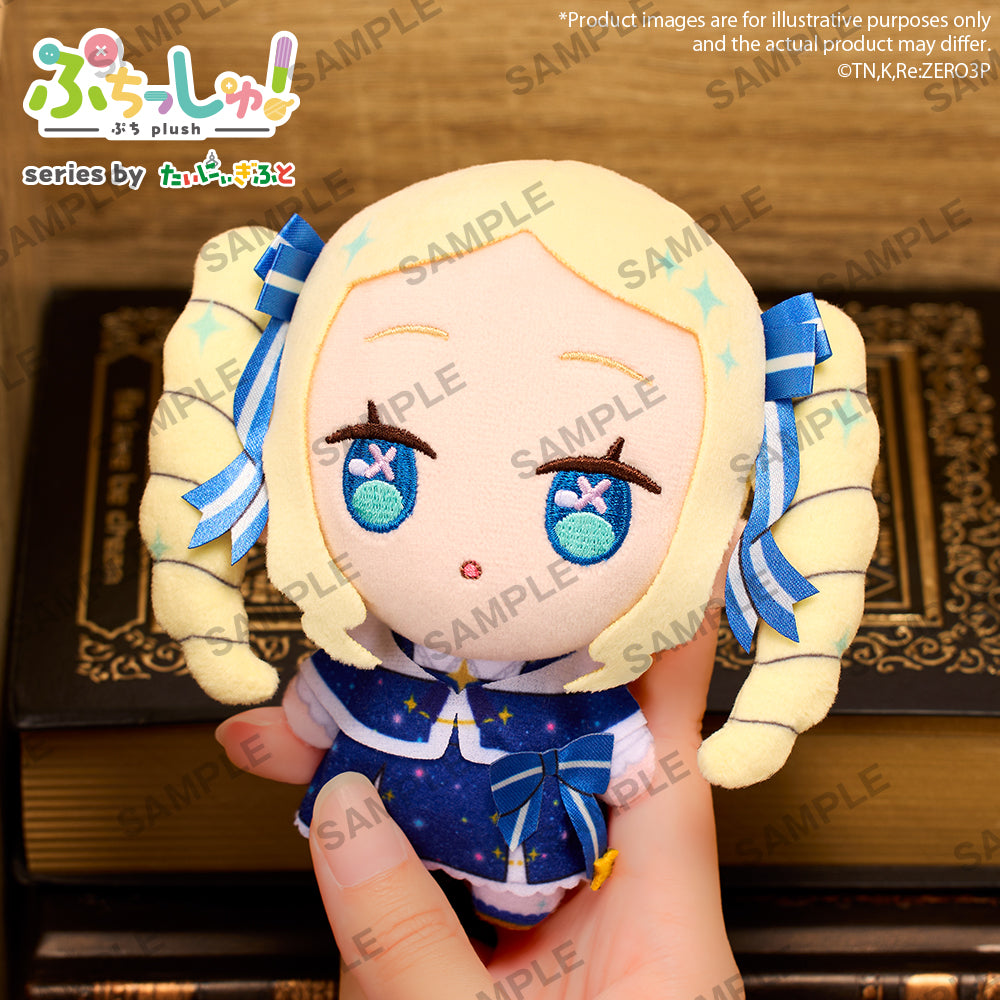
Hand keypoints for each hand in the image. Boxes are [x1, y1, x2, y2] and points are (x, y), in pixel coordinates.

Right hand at [216, 610, 739, 999]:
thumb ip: (400, 939)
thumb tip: (342, 819)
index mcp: (665, 930)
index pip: (671, 754)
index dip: (667, 654)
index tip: (660, 566)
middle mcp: (624, 917)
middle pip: (547, 772)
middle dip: (454, 711)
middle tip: (391, 648)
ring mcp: (564, 938)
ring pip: (487, 823)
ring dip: (399, 780)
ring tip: (316, 729)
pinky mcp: (517, 963)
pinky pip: (459, 877)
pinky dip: (397, 849)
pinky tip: (333, 811)